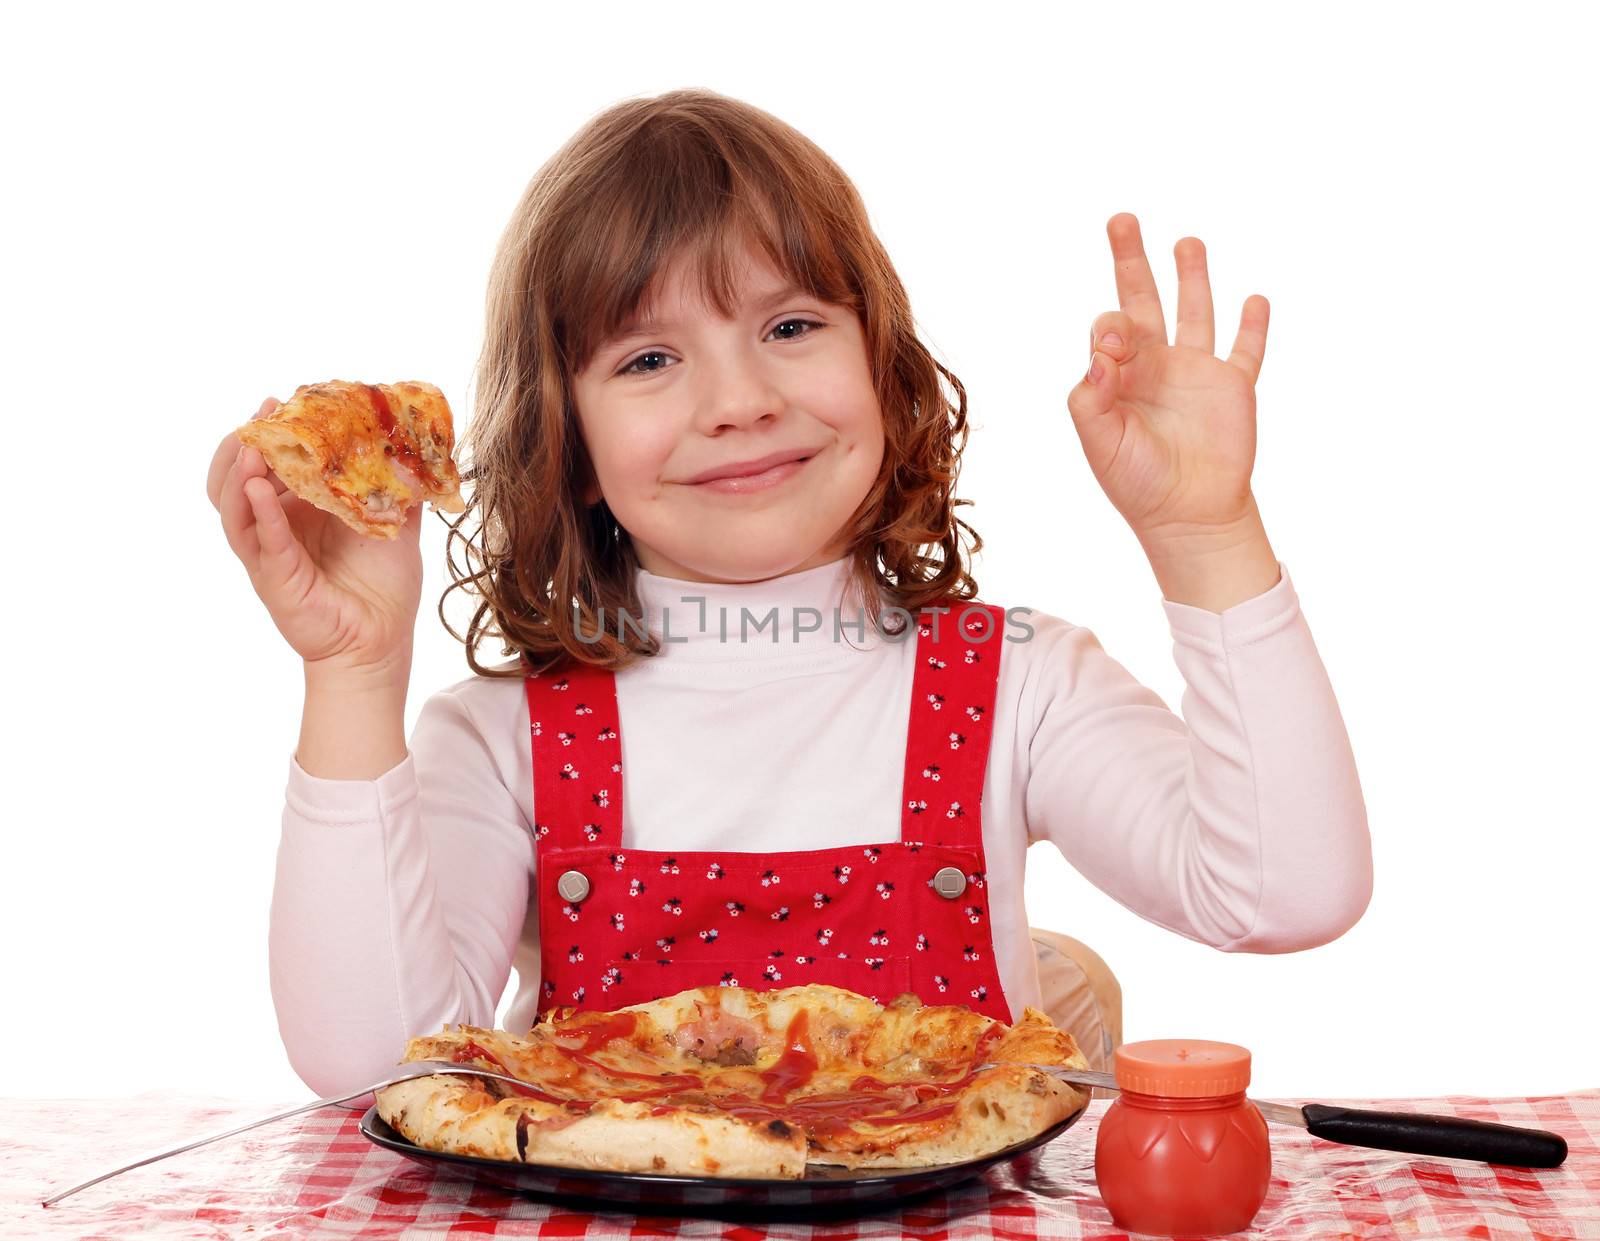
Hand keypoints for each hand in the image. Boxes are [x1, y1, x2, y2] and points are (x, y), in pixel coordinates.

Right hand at [207, 397, 424, 682]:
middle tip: (264, 414)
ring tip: (251, 446)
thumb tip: (418, 447)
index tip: (282, 402)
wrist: (382, 639)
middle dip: (246, 441)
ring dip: (238, 472)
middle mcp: (276, 524)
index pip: (270, 461)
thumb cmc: (383, 584)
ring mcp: (268, 550)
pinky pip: (259, 539)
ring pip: (233, 505)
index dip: (271, 432)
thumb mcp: (396, 524)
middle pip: (237, 476)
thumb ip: (400, 487)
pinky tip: (260, 489)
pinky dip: (258, 512)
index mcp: (298, 507)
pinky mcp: (272, 576)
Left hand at [1066, 213, 1268, 541]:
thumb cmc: (1136, 482)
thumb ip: (1091, 399)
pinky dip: (1252, 326)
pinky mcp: (1233, 387)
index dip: (1109, 327)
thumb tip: (1099, 353)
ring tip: (1187, 241)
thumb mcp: (1101, 443)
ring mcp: (1196, 373)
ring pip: (1195, 312)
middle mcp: (1155, 365)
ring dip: (1192, 276)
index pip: (1109, 329)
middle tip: (1120, 219)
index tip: (1114, 344)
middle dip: (1130, 260)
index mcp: (1118, 376)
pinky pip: (1246, 350)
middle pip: (1142, 300)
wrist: (1187, 517)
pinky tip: (1254, 298)